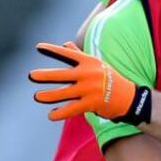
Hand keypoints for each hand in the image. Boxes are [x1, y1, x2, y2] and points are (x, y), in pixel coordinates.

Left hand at [29, 42, 151, 123]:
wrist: (129, 97)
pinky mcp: (91, 103)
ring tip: (37, 96)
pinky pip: (72, 109)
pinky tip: (51, 115)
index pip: (67, 54)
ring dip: (48, 96)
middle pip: (62, 74)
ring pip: (64, 93)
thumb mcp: (96, 64)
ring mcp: (89, 89)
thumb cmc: (110, 78)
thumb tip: (66, 44)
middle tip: (31, 75)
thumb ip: (79, 55)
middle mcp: (88, 74)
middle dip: (45, 75)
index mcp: (89, 62)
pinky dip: (60, 113)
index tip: (38, 47)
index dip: (52, 50)